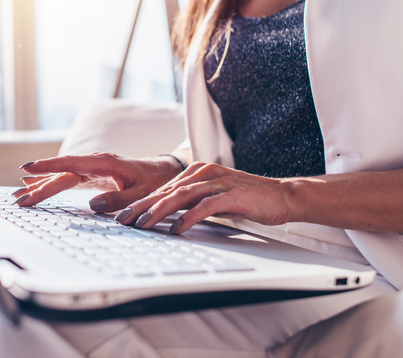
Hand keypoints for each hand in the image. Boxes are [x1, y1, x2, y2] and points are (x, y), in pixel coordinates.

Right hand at [15, 153, 182, 210]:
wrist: (164, 171)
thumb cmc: (154, 181)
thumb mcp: (142, 193)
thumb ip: (119, 199)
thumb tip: (93, 205)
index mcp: (104, 163)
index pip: (70, 164)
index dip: (48, 167)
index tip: (28, 168)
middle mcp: (93, 163)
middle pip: (61, 174)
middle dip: (38, 185)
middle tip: (17, 198)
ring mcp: (90, 169)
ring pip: (61, 176)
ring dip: (40, 185)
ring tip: (18, 195)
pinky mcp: (90, 176)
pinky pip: (66, 179)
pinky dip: (50, 183)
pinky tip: (34, 187)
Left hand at [115, 162, 293, 233]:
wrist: (280, 196)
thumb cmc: (244, 200)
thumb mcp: (211, 200)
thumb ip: (189, 204)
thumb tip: (164, 219)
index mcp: (196, 172)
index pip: (162, 189)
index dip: (140, 202)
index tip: (122, 216)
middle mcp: (203, 173)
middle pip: (166, 190)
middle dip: (142, 206)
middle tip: (122, 220)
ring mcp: (218, 182)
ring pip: (181, 196)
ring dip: (159, 211)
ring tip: (143, 224)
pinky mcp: (232, 194)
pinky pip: (206, 206)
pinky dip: (189, 217)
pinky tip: (177, 228)